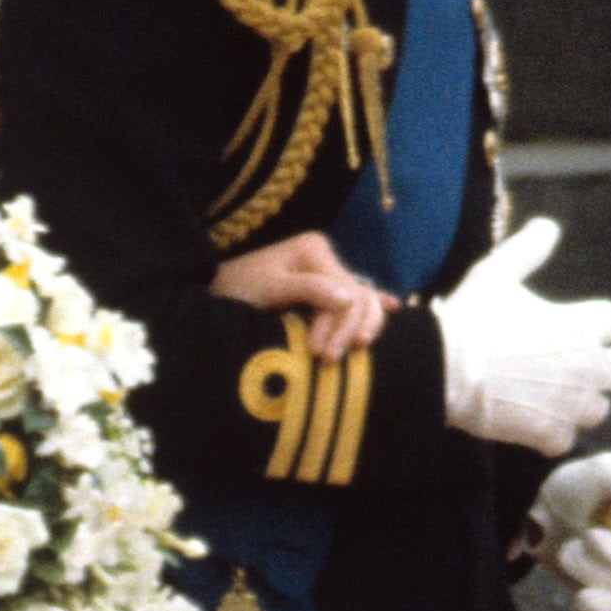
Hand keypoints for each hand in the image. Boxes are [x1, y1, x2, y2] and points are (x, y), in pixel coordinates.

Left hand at [214, 231, 390, 354]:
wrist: (216, 289)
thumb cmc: (236, 287)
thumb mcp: (269, 287)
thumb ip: (308, 289)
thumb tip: (349, 298)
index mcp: (315, 249)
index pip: (344, 292)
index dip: (336, 325)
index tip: (318, 353)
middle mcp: (325, 257)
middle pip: (358, 297)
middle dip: (347, 330)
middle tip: (328, 360)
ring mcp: (326, 270)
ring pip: (362, 301)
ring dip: (356, 329)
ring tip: (339, 356)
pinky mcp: (322, 286)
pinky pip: (354, 296)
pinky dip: (373, 303)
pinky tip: (393, 306)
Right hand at [437, 218, 610, 454]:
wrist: (442, 368)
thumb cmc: (470, 317)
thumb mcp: (497, 272)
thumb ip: (529, 249)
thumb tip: (549, 225)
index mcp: (581, 325)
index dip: (592, 322)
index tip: (568, 324)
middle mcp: (586, 366)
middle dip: (598, 366)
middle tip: (563, 364)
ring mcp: (570, 404)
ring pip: (598, 408)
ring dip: (579, 402)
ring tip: (548, 395)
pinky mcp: (550, 435)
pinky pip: (566, 438)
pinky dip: (551, 433)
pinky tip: (529, 420)